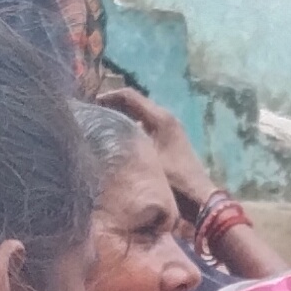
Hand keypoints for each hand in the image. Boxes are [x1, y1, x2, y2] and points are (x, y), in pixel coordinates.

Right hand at [93, 89, 218, 211]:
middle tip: (92, 113)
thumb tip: (101, 134)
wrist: (199, 195)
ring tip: (101, 123)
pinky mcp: (169, 137)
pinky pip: (145, 124)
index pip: (130, 96)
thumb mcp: (146, 160)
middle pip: (134, 102)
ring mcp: (169, 127)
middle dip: (113, 104)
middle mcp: (165, 117)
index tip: (91, 103)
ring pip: (140, 113)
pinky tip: (118, 137)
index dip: (110, 96)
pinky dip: (131, 125)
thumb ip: (127, 142)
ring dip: (122, 115)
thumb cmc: (174, 179)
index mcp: (160, 118)